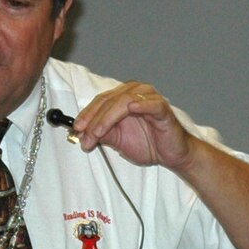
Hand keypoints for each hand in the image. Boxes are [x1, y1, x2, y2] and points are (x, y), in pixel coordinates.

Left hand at [71, 81, 196, 170]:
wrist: (172, 156)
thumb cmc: (149, 144)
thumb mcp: (118, 140)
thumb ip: (102, 134)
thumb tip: (82, 133)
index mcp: (123, 97)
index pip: (100, 101)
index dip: (87, 115)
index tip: (76, 129)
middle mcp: (135, 92)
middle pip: (109, 100)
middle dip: (94, 120)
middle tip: (86, 136)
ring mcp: (149, 98)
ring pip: (124, 101)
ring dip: (108, 117)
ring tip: (98, 133)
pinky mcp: (162, 108)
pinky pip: (150, 104)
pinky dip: (140, 105)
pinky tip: (131, 109)